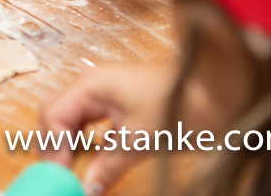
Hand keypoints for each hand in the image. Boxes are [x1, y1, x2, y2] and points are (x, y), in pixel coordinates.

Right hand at [38, 63, 176, 193]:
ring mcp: (103, 92)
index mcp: (91, 85)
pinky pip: (87, 122)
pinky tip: (90, 159)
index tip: (62, 175)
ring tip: (74, 170)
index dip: (53, 147)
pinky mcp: (116, 102)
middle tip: (63, 175)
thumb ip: (108, 166)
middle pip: (55, 114)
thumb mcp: (140, 142)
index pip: (53, 115)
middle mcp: (91, 84)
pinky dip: (83, 141)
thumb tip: (86, 189)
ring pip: (69, 119)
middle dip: (54, 145)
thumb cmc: (179, 105)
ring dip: (67, 144)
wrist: (217, 92)